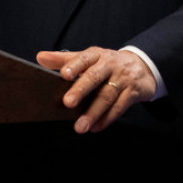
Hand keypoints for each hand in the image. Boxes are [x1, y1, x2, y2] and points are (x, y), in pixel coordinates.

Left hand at [36, 47, 156, 133]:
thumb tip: (40, 58)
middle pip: (95, 76)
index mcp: (97, 55)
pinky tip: (96, 127)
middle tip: (68, 102)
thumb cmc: (108, 64)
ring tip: (80, 126)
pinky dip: (107, 119)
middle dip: (81, 90)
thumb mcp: (89, 58)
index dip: (74, 66)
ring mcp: (123, 79)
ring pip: (107, 96)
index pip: (85, 58)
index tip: (64, 74)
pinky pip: (120, 107)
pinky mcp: (133, 92)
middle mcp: (111, 65)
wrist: (142, 67)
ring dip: (93, 112)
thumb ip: (64, 59)